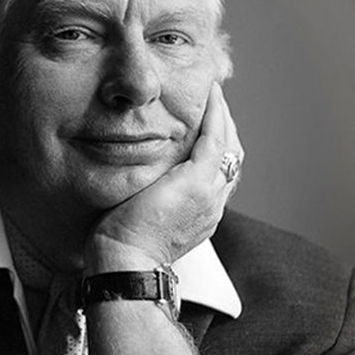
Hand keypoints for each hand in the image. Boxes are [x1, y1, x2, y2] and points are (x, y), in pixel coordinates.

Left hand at [85, 82, 243, 272]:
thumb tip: (137, 178)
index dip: (216, 142)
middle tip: (214, 100)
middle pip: (231, 154)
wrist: (125, 262)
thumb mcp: (143, 214)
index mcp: (203, 212)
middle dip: (224, 124)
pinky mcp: (196, 181)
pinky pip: (215, 138)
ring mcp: (209, 192)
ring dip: (222, 114)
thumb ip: (150, 194)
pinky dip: (215, 114)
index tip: (206, 121)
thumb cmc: (122, 245)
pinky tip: (210, 95)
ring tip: (213, 92)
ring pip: (227, 143)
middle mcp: (213, 203)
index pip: (219, 170)